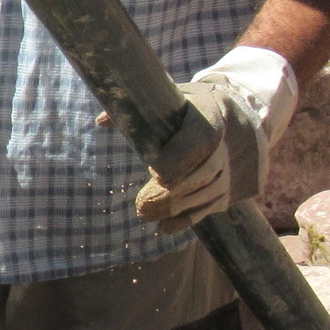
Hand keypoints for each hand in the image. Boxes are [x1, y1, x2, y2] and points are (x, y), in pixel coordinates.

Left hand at [122, 47, 297, 233]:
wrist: (226, 114)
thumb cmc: (184, 107)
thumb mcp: (164, 100)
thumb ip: (133, 111)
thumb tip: (101, 122)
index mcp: (209, 115)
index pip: (201, 140)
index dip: (180, 159)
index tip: (155, 173)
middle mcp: (224, 145)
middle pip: (205, 173)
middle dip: (175, 191)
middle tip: (145, 203)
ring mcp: (228, 169)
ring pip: (208, 194)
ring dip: (177, 209)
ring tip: (146, 214)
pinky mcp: (226, 189)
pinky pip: (210, 208)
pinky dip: (187, 221)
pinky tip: (163, 229)